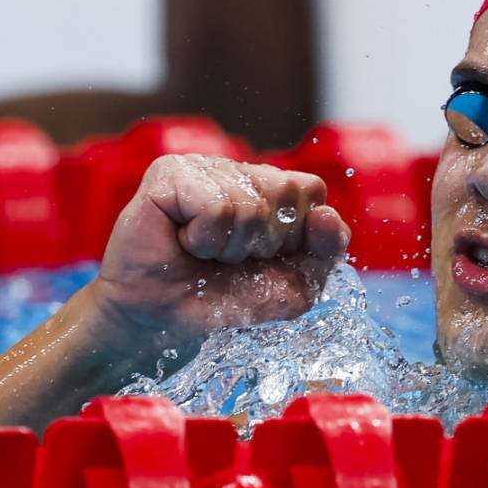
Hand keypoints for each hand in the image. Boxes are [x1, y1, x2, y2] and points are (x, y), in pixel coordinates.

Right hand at [88, 154, 348, 353]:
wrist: (161, 320)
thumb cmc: (223, 298)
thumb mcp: (294, 285)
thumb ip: (325, 251)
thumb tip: (326, 215)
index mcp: (273, 189)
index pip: (312, 191)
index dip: (296, 234)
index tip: (265, 257)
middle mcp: (240, 170)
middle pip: (287, 192)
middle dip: (265, 242)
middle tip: (231, 257)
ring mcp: (205, 166)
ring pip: (250, 205)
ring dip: (230, 247)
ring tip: (205, 252)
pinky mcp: (171, 172)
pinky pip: (217, 208)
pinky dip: (206, 239)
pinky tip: (185, 241)